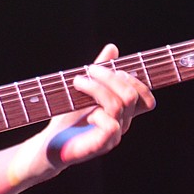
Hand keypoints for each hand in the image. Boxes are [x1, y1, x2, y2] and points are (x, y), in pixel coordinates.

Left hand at [37, 43, 155, 170]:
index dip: (134, 80)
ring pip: (119, 105)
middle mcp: (122, 124)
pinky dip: (98, 113)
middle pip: (132, 95)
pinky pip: (111, 126)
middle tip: (88, 71)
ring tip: (77, 83)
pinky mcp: (100, 146)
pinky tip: (86, 113)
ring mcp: (112, 136)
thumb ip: (99, 72)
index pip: (146, 98)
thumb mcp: (82, 90)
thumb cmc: (67, 118)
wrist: (47, 145)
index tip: (110, 68)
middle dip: (110, 77)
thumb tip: (113, 48)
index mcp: (122, 112)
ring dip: (97, 88)